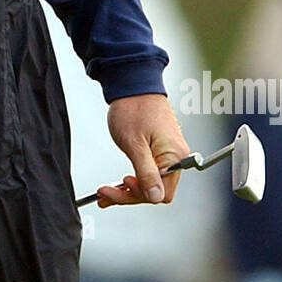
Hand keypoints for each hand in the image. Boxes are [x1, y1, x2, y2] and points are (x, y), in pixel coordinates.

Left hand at [99, 92, 190, 208]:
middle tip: (105, 191)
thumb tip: (156, 197)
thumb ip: (146, 173)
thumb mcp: (135, 144)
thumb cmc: (133, 108)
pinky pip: (148, 172)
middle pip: (155, 190)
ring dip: (127, 189)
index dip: (140, 194)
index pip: (162, 193)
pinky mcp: (160, 151)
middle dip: (129, 193)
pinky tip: (115, 184)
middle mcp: (176, 158)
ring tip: (106, 190)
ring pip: (149, 183)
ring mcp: (168, 154)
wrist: (133, 84)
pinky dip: (132, 179)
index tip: (121, 185)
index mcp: (174, 157)